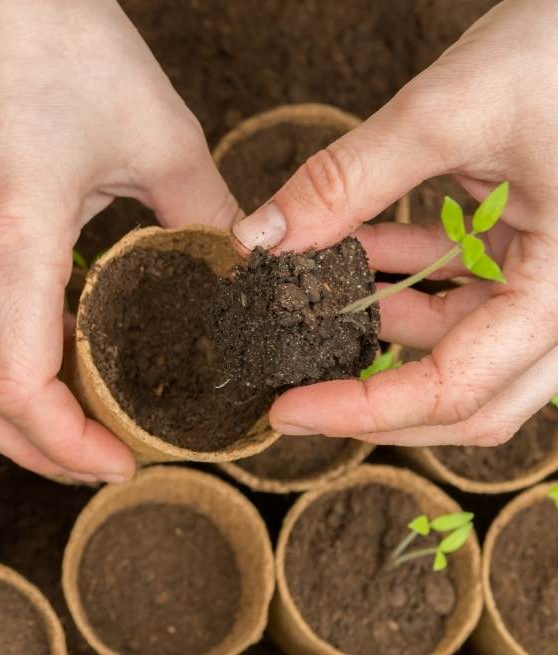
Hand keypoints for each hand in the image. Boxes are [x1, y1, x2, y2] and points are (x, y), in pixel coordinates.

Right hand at [0, 0, 238, 481]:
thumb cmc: (60, 44)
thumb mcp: (158, 136)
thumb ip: (202, 218)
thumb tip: (240, 279)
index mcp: (15, 238)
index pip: (20, 384)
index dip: (67, 443)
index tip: (122, 459)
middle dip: (41, 452)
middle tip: (108, 462)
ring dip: (22, 419)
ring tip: (87, 430)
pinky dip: (14, 371)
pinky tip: (65, 365)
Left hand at [232, 0, 557, 446]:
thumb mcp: (446, 111)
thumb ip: (347, 181)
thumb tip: (259, 239)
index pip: (459, 388)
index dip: (365, 409)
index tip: (287, 410)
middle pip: (472, 399)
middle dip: (377, 398)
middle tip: (292, 389)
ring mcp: (556, 280)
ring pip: (465, 348)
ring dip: (385, 326)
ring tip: (314, 287)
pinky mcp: (540, 252)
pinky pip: (469, 295)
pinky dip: (408, 283)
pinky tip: (355, 247)